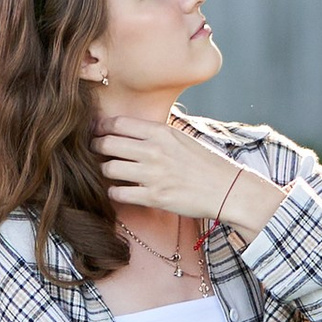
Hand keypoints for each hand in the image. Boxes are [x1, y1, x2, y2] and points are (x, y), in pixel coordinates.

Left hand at [95, 112, 278, 236]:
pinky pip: (118, 193)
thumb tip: (132, 127)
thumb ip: (156, 132)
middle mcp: (154, 151)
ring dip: (104, 170)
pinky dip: (113, 192)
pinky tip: (118, 190)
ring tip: (108, 171)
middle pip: (107, 144)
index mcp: (160, 133)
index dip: (101, 127)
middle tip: (94, 151)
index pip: (118, 123)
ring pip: (108, 168)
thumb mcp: (181, 138)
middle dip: (95, 147)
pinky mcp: (154, 197)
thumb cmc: (204, 163)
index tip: (96, 132)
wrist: (226, 189)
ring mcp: (153, 175)